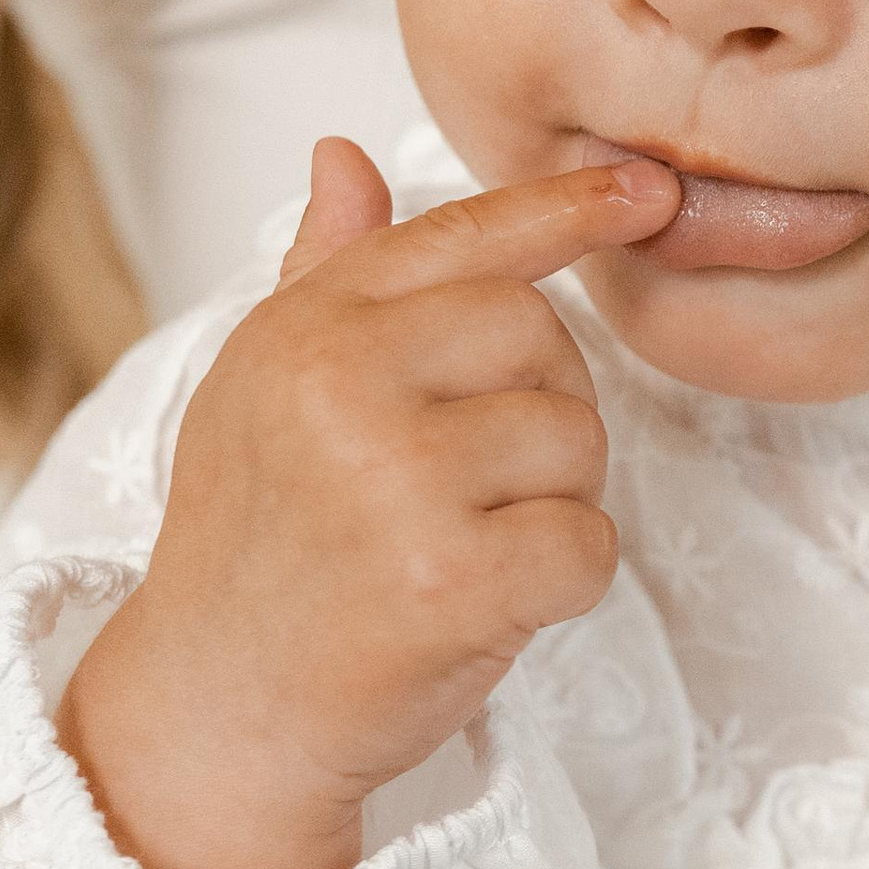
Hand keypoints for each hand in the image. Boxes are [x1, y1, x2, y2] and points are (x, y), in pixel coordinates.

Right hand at [58, 135, 680, 868]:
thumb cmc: (260, 548)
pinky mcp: (452, 578)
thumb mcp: (262, 389)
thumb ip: (323, 273)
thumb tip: (344, 158)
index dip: (567, 209)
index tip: (649, 191)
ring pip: (577, 444)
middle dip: (542, 409)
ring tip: (460, 547)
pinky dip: (563, 583)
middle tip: (470, 484)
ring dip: (552, 504)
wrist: (218, 711)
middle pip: (545, 339)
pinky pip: (589, 544)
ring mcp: (398, 481)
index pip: (462, 238)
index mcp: (307, 329)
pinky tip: (485, 605)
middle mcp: (346, 386)